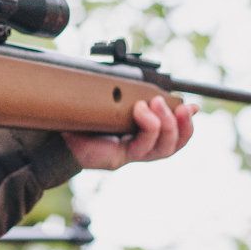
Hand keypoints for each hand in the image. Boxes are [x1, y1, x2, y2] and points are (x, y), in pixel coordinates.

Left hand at [63, 96, 197, 169]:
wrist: (59, 136)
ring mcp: (131, 155)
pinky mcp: (119, 158)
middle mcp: (140, 149)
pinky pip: (141, 148)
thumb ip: (138, 99)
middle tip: (169, 103)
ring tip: (153, 104)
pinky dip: (147, 129)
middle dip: (178, 124)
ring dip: (165, 125)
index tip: (191, 107)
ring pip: (162, 149)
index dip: (187, 125)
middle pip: (173, 145)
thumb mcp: (116, 105)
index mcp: (143, 138)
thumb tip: (161, 90)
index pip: (175, 138)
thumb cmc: (87, 119)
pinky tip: (140, 112)